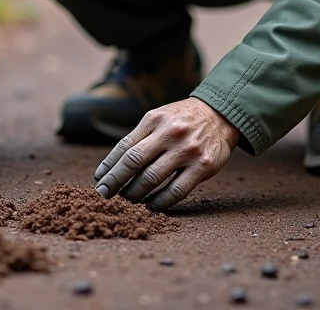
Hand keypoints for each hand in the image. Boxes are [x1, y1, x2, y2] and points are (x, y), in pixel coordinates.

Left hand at [93, 97, 238, 210]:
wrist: (220, 114)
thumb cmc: (181, 121)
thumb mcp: (159, 119)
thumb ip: (139, 139)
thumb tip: (110, 169)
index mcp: (154, 119)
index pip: (124, 146)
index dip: (109, 166)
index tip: (99, 180)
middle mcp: (170, 133)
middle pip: (134, 162)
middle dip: (115, 182)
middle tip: (104, 195)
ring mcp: (187, 150)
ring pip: (152, 178)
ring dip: (135, 193)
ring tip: (127, 200)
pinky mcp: (203, 166)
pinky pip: (176, 191)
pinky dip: (159, 202)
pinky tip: (150, 205)